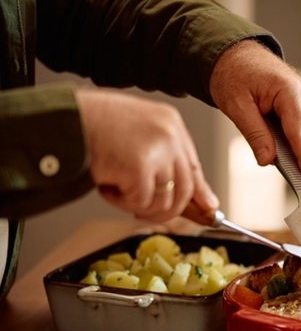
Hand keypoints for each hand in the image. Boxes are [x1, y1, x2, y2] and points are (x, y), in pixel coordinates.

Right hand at [76, 88, 217, 222]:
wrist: (64, 119)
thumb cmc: (92, 124)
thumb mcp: (137, 134)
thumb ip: (165, 158)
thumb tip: (200, 196)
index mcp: (171, 123)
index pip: (193, 166)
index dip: (199, 192)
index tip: (206, 208)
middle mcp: (170, 136)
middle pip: (185, 189)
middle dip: (167, 210)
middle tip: (145, 212)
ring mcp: (158, 151)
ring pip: (163, 201)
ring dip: (138, 205)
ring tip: (117, 190)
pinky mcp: (140, 168)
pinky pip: (140, 202)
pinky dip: (121, 202)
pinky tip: (107, 186)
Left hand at [209, 39, 300, 179]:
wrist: (231, 52)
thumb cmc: (232, 73)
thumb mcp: (236, 106)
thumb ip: (255, 134)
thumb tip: (269, 160)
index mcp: (288, 89)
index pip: (299, 130)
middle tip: (287, 174)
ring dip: (296, 146)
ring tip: (273, 152)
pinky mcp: (299, 101)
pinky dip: (292, 137)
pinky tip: (276, 141)